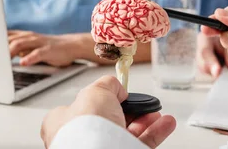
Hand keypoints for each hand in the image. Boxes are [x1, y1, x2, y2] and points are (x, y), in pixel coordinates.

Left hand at [8, 30, 78, 66]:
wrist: (71, 46)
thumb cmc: (47, 48)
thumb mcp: (29, 47)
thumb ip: (15, 48)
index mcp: (23, 36)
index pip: (4, 35)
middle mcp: (29, 37)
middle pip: (9, 39)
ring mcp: (39, 42)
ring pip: (21, 44)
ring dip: (10, 51)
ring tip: (1, 60)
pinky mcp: (48, 49)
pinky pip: (37, 53)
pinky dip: (29, 57)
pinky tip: (23, 62)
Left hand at [41, 76, 175, 147]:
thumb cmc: (86, 128)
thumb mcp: (95, 91)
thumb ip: (108, 85)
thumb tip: (118, 89)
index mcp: (62, 122)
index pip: (81, 106)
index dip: (101, 98)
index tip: (118, 94)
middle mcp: (80, 139)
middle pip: (109, 119)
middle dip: (130, 110)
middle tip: (141, 104)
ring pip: (126, 132)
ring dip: (145, 121)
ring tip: (157, 112)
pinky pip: (140, 143)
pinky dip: (154, 133)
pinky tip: (165, 124)